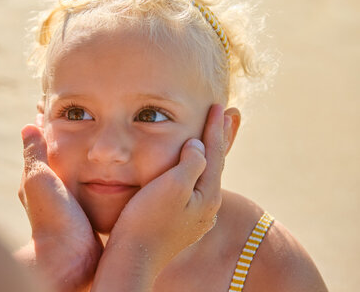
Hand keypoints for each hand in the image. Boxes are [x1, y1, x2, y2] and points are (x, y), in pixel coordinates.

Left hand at [16, 124, 101, 291]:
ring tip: (103, 144)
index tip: (61, 111)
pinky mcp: (88, 215)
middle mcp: (52, 193)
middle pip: (62, 159)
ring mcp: (70, 205)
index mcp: (38, 181)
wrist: (71, 258)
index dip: (50, 129)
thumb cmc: (53, 217)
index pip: (43, 148)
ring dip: (88, 160)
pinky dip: (100, 179)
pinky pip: (94, 190)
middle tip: (88, 122)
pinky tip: (114, 174)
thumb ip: (35, 154)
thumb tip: (29, 125)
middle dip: (72, 141)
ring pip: (80, 174)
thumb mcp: (40, 179)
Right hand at [91, 104, 229, 290]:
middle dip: (219, 139)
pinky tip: (191, 172)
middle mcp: (207, 208)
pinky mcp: (180, 224)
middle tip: (229, 116)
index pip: (214, 153)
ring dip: (209, 155)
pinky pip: (193, 189)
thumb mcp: (172, 185)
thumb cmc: (146, 219)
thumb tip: (198, 146)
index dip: (216, 128)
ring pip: (205, 177)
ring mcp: (194, 218)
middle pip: (215, 165)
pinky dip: (196, 171)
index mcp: (208, 195)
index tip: (219, 105)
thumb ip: (191, 162)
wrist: (132, 257)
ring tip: (211, 139)